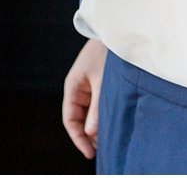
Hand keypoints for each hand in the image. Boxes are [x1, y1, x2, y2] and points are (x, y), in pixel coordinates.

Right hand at [63, 38, 107, 158]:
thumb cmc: (106, 54)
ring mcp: (88, 87)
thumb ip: (97, 109)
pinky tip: (113, 125)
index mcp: (73, 87)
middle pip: (79, 119)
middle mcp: (78, 89)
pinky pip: (98, 106)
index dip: (78, 138)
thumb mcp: (102, 83)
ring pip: (89, 114)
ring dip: (97, 127)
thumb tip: (91, 133)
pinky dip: (103, 117)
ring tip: (110, 140)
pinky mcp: (99, 85)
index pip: (70, 119)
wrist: (117, 33)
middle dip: (89, 136)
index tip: (90, 153)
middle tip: (104, 150)